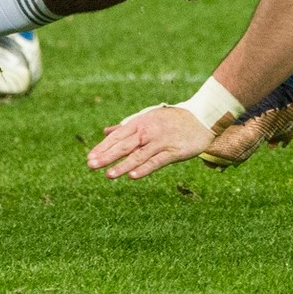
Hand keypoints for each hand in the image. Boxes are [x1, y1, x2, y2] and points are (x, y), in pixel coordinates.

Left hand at [87, 104, 213, 178]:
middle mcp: (150, 131)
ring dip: (123, 165)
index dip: (104, 147)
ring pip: (139, 155)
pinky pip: (156, 161)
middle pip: (125, 145)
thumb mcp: (149, 117)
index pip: (119, 136)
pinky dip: (144, 169)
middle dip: (107, 156)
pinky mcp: (174, 152)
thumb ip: (127, 126)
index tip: (90, 157)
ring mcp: (162, 141)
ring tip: (108, 175)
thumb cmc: (172, 119)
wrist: (202, 118)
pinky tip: (132, 175)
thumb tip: (106, 132)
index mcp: (142, 122)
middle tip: (91, 165)